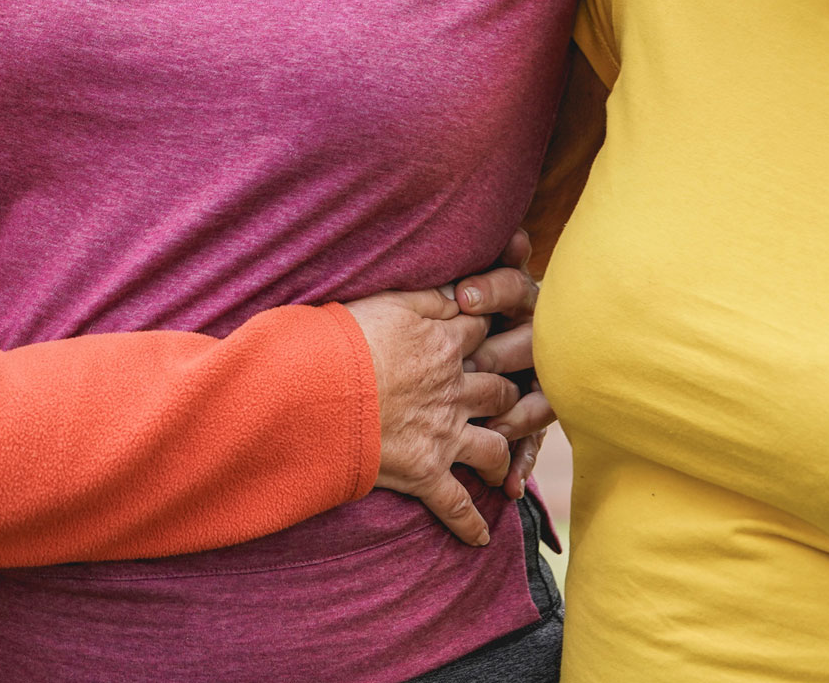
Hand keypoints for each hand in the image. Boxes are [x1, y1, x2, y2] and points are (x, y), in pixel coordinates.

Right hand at [342, 287, 518, 545]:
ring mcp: (444, 433)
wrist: (319, 389)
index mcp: (444, 344)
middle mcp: (454, 389)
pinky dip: (470, 523)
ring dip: (504, 453)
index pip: (482, 333)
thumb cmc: (345, 338)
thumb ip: (428, 298)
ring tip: (505, 462)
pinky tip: (481, 537)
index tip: (490, 334)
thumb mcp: (388, 299)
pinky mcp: (426, 472)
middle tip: (509, 397)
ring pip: (495, 445)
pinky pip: (456, 504)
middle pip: (499, 390)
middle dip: (508, 392)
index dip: (489, 332)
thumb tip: (458, 292)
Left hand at [454, 227, 555, 498]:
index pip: (514, 286)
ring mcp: (543, 376)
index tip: (462, 296)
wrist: (511, 338)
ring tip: (493, 424)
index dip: (491, 290)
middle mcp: (539, 334)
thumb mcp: (480, 282)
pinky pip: (534, 439)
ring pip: (538, 396)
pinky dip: (521, 460)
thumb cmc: (479, 302)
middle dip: (500, 353)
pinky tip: (508, 482)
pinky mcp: (539, 412)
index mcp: (523, 296)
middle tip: (475, 362)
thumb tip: (517, 237)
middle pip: (528, 342)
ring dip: (515, 411)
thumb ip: (492, 266)